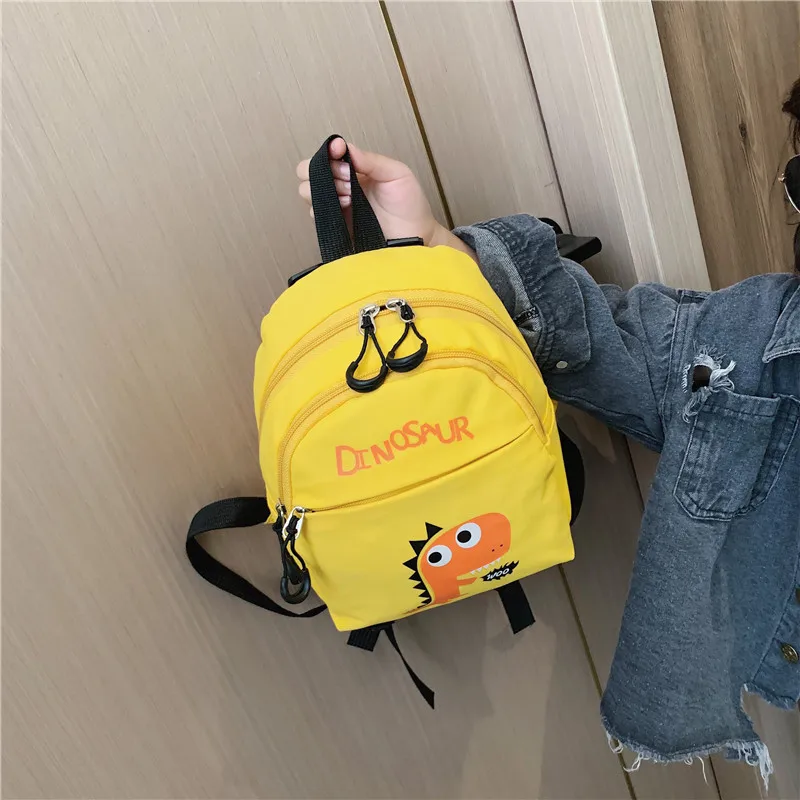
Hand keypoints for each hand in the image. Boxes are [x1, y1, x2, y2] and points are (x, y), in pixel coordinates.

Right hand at [296, 138, 475, 260]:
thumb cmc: (410, 206)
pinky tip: (345, 207)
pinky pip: (316, 214)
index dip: (329, 150)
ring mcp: (337, 206)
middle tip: (346, 178)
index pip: (328, 154)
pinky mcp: (336, 225)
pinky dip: (324, 207)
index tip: (339, 151)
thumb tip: (346, 148)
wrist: (415, 238)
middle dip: (323, 170)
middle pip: (308, 170)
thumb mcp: (396, 173)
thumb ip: (371, 160)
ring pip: (307, 191)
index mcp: (356, 169)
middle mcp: (343, 186)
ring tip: (349, 195)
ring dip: (323, 188)